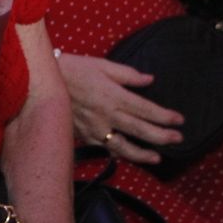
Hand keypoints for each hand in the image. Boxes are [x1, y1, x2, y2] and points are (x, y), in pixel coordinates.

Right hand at [57, 53, 181, 165]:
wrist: (43, 80)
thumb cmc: (74, 68)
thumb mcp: (102, 65)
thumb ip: (128, 74)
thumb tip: (149, 80)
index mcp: (113, 95)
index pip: (146, 109)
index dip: (164, 116)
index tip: (179, 120)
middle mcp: (106, 114)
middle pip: (139, 129)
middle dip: (162, 136)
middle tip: (178, 138)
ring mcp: (94, 127)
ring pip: (122, 146)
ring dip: (141, 154)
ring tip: (156, 157)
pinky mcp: (83, 134)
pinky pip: (102, 148)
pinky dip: (116, 154)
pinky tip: (126, 156)